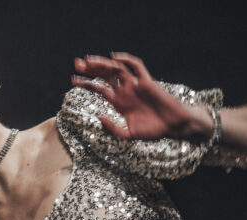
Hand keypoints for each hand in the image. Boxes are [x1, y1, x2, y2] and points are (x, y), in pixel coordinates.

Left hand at [72, 52, 210, 140]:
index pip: (98, 89)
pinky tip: (114, 57)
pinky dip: (126, 60)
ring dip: (102, 63)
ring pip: (116, 69)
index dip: (86, 84)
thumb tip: (98, 116)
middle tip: (76, 64)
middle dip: (90, 69)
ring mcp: (136, 85)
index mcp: (119, 102)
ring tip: (88, 61)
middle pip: (104, 75)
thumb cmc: (152, 131)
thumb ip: (112, 128)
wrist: (173, 126)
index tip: (73, 80)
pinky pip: (137, 66)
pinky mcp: (147, 81)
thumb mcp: (127, 135)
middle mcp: (125, 90)